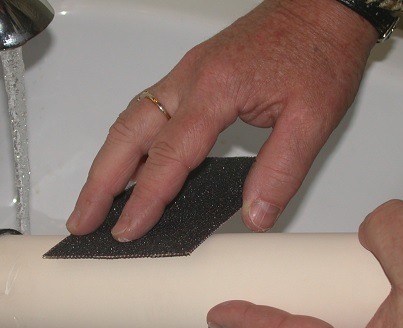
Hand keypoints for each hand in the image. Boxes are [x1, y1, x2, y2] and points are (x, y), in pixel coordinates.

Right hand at [66, 0, 377, 239]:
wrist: (321, 8)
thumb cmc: (318, 52)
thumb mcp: (312, 118)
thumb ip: (280, 171)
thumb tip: (254, 216)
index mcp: (216, 90)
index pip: (168, 155)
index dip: (145, 198)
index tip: (126, 230)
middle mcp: (188, 80)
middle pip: (126, 135)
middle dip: (99, 183)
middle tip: (81, 220)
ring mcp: (183, 76)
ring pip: (128, 122)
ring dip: (105, 164)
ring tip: (91, 201)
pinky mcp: (188, 76)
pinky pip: (143, 112)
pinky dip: (125, 145)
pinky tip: (123, 166)